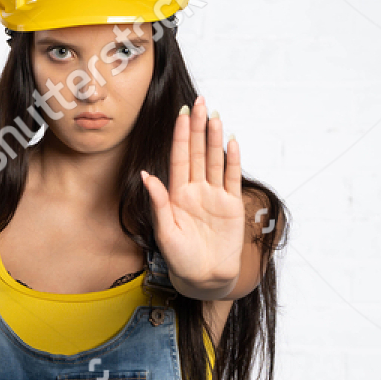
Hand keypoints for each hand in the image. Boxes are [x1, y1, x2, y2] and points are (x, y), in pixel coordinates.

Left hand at [139, 95, 244, 293]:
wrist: (203, 277)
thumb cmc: (179, 258)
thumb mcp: (165, 231)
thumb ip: (159, 202)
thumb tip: (147, 175)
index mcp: (176, 195)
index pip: (179, 159)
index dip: (181, 137)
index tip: (181, 114)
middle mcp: (195, 191)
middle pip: (198, 153)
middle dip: (198, 128)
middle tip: (200, 102)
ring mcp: (215, 196)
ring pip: (215, 161)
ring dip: (215, 138)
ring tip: (215, 116)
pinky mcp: (231, 205)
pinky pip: (232, 178)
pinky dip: (232, 160)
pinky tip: (231, 141)